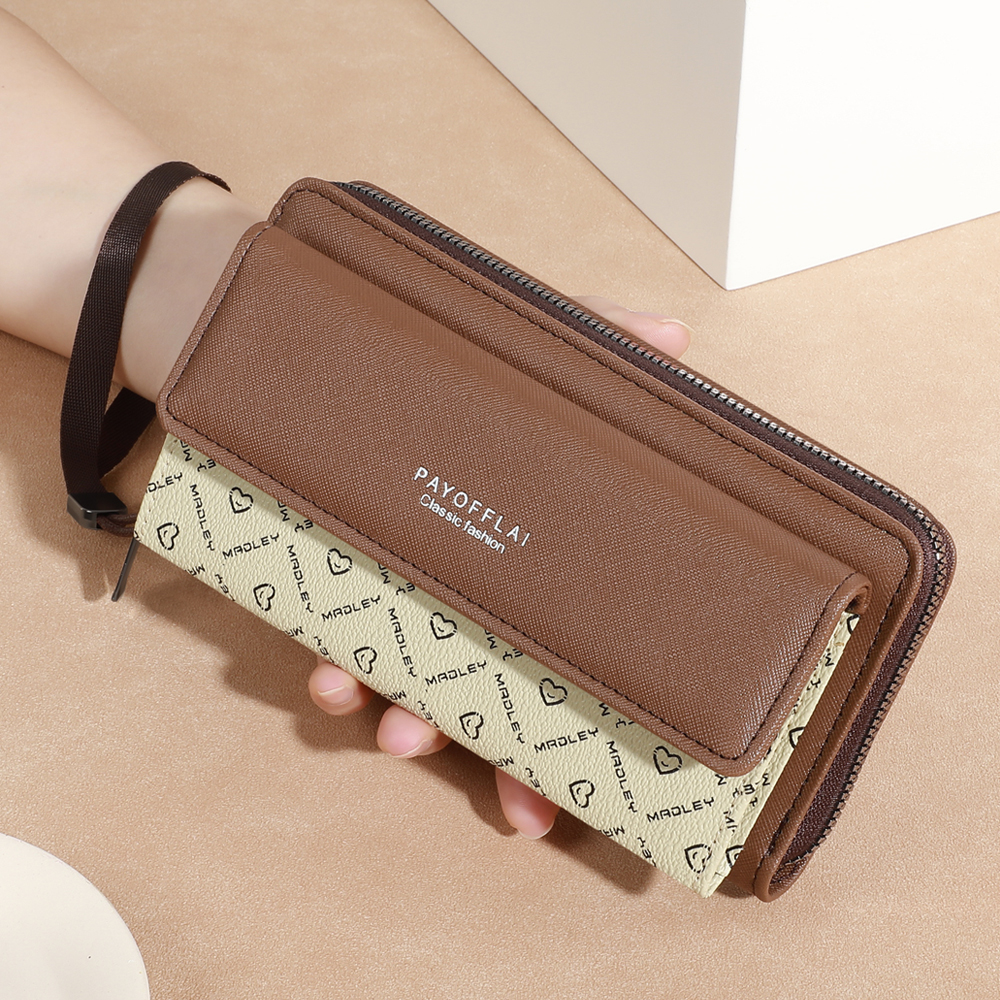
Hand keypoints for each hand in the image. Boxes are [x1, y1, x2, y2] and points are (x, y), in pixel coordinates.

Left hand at [309, 296, 691, 837]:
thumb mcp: (540, 348)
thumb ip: (604, 347)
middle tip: (509, 798)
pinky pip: (339, 636)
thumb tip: (675, 339)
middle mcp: (469, 592)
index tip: (551, 803)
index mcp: (530, 567)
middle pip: (490, 699)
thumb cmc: (463, 362)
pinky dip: (339, 668)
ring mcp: (403, 588)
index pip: (554, 666)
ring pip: (410, 684)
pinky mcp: (342, 571)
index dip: (554, 747)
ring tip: (402, 730)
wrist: (347, 345)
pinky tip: (334, 675)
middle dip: (494, 758)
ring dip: (409, 722)